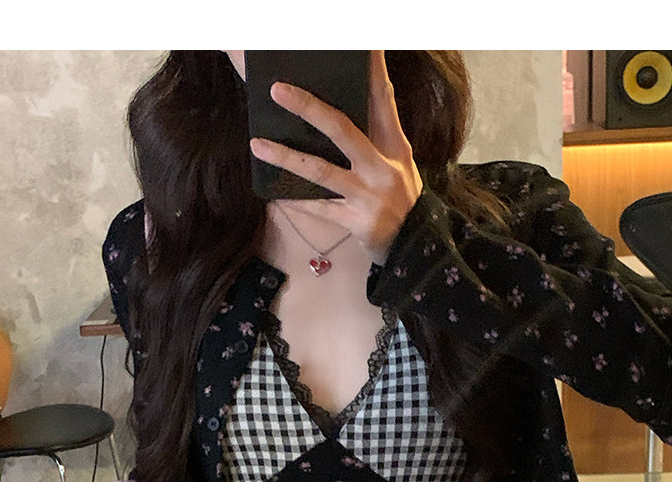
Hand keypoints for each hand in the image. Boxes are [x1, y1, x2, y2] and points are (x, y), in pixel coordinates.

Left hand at [249, 51, 422, 264]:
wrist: (415, 246)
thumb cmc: (400, 198)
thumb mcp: (397, 163)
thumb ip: (374, 137)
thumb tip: (334, 112)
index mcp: (394, 146)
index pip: (383, 100)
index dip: (372, 71)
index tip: (363, 44)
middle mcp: (382, 167)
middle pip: (341, 129)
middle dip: (308, 108)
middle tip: (278, 89)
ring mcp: (368, 195)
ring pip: (320, 171)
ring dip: (285, 156)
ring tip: (256, 144)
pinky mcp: (355, 221)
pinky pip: (318, 207)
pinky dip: (295, 199)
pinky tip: (273, 191)